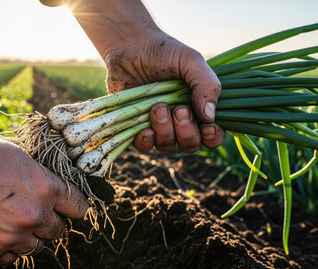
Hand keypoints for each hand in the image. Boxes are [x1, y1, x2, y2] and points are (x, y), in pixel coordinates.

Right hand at [0, 131, 87, 264]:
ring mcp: (12, 236)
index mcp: (46, 188)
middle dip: (50, 221)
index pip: (78, 207)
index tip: (69, 207)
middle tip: (34, 211)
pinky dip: (8, 247)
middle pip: (59, 230)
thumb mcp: (20, 155)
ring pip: (37, 247)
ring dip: (29, 236)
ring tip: (12, 221)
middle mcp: (34, 216)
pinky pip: (11, 258)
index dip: (74, 206)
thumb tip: (54, 191)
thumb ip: (42, 178)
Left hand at [104, 31, 225, 152]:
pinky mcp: (135, 127)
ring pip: (167, 145)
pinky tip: (145, 129)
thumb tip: (210, 116)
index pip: (212, 134)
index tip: (208, 126)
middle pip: (190, 144)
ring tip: (157, 106)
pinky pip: (143, 146)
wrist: (130, 46)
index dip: (213, 136)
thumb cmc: (164, 52)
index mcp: (198, 107)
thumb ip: (206, 84)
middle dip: (187, 131)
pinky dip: (146, 141)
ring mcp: (157, 126)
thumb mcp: (191, 61)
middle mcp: (179, 122)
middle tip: (180, 109)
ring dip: (165, 130)